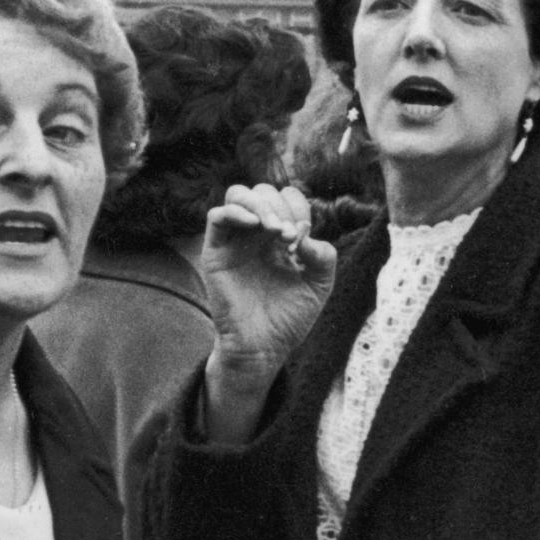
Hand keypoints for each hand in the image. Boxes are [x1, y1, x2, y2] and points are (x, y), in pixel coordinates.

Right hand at [195, 183, 337, 403]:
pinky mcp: (215, 252)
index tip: (303, 236)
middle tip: (289, 236)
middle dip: (281, 207)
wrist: (264, 347)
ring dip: (260, 204)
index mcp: (281, 238)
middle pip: (264, 192)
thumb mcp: (319, 285)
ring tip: (274, 229)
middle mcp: (257, 235)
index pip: (288, 199)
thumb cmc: (289, 319)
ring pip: (239, 195)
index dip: (298, 207)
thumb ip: (324, 256)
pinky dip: (235, 211)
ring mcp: (235, 241)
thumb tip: (306, 233)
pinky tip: (254, 225)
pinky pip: (216, 216)